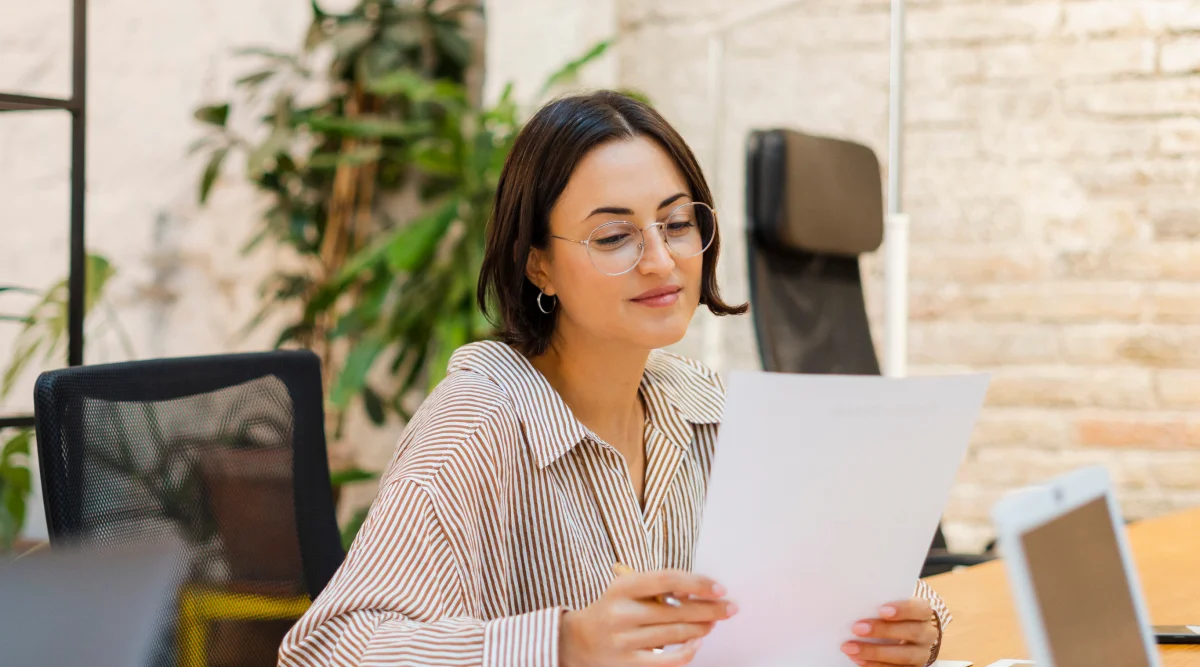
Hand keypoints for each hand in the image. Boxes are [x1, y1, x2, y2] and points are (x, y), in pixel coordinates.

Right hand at [559, 569, 736, 666]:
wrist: (577, 641)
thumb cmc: (612, 609)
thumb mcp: (626, 589)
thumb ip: (657, 587)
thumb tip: (699, 591)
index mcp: (622, 587)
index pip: (666, 580)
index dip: (696, 583)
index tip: (719, 588)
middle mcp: (622, 613)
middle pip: (677, 611)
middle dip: (710, 609)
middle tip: (730, 608)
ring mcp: (625, 641)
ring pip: (676, 634)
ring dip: (702, 628)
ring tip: (714, 622)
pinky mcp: (629, 663)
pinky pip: (668, 660)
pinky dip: (688, 652)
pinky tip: (697, 642)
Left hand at [840, 597, 938, 666]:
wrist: (899, 635)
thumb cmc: (889, 615)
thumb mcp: (887, 606)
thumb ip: (876, 603)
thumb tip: (850, 604)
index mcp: (923, 613)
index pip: (920, 609)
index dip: (903, 609)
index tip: (881, 610)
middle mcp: (926, 634)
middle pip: (912, 632)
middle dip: (883, 630)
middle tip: (856, 628)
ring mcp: (921, 653)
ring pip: (905, 655)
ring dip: (875, 652)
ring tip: (851, 648)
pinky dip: (876, 665)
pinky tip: (859, 660)